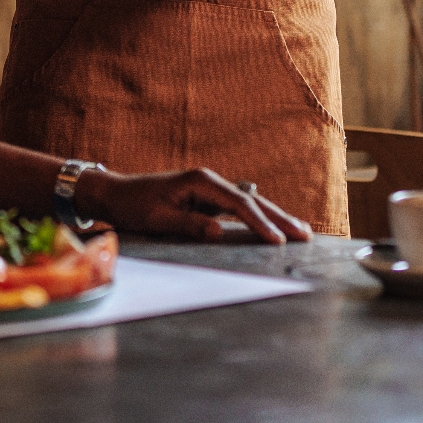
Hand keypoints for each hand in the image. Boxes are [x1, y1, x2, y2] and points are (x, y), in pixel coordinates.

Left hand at [84, 167, 312, 243]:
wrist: (116, 194)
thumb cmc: (134, 206)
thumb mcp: (157, 219)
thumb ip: (189, 225)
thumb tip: (219, 233)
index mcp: (200, 181)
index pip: (238, 204)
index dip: (260, 222)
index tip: (278, 240)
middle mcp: (209, 181)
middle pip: (252, 200)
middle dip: (280, 218)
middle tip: (306, 235)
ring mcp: (210, 190)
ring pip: (250, 205)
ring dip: (275, 218)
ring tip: (302, 231)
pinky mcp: (208, 200)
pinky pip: (239, 211)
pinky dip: (259, 219)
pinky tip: (275, 228)